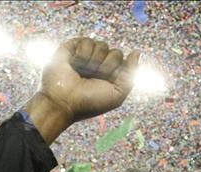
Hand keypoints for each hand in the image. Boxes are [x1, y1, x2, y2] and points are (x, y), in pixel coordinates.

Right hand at [24, 38, 138, 143]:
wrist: (64, 102)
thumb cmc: (89, 102)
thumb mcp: (117, 95)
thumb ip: (131, 74)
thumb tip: (136, 52)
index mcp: (108, 75)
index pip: (122, 62)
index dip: (117, 70)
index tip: (106, 81)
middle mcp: (97, 65)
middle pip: (115, 52)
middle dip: (108, 66)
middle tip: (94, 77)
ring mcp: (85, 56)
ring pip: (102, 45)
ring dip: (94, 61)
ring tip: (82, 72)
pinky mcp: (72, 49)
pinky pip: (87, 41)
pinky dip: (83, 54)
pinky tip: (75, 64)